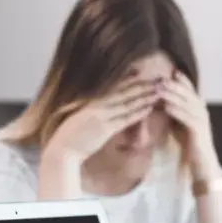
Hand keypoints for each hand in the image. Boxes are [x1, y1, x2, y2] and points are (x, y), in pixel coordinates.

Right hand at [44, 76, 158, 163]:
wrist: (63, 149)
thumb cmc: (73, 136)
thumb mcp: (82, 117)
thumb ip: (94, 110)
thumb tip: (105, 106)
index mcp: (91, 102)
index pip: (114, 88)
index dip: (129, 80)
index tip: (141, 73)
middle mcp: (97, 106)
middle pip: (123, 93)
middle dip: (141, 85)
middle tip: (157, 79)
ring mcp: (101, 116)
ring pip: (127, 104)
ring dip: (144, 97)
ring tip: (159, 90)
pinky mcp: (105, 129)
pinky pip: (124, 119)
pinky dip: (138, 113)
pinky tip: (149, 108)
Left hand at [160, 71, 220, 179]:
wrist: (202, 163)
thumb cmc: (190, 144)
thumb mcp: (180, 125)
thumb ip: (175, 112)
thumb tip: (160, 101)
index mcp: (199, 110)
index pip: (192, 91)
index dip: (183, 81)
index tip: (171, 71)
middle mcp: (202, 113)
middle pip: (189, 94)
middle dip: (176, 85)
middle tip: (162, 78)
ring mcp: (202, 121)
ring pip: (188, 104)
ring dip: (174, 95)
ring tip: (162, 89)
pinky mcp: (199, 132)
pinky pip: (188, 118)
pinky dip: (177, 111)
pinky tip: (167, 107)